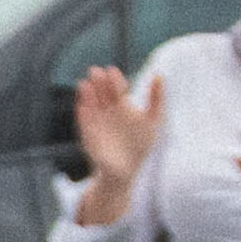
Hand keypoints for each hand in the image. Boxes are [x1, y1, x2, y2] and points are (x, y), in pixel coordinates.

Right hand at [71, 67, 162, 224]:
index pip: (117, 88)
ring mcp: (96, 120)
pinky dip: (82, 111)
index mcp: (122, 105)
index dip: (114, 79)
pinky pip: (83, 119)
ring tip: (85, 83)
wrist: (124, 170)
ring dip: (87, 93)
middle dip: (98, 82)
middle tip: (96, 71)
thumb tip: (158, 74)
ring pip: (90, 102)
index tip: (112, 71)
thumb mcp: (154, 120)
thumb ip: (156, 99)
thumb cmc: (140, 145)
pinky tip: (82, 103)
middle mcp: (107, 110)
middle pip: (102, 92)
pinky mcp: (87, 132)